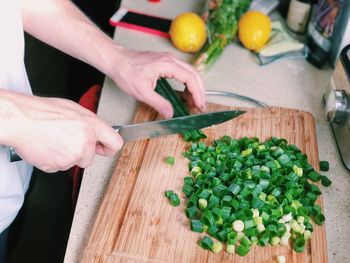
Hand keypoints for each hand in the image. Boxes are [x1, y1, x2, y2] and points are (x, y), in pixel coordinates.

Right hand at [4, 92, 121, 171]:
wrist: (20, 120)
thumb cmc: (42, 112)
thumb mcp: (72, 109)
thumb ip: (87, 123)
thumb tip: (94, 130)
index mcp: (92, 124)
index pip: (115, 142)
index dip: (109, 148)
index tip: (103, 149)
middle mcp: (86, 140)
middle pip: (90, 158)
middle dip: (81, 154)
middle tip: (66, 142)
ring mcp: (74, 154)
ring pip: (74, 163)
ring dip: (65, 156)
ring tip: (53, 141)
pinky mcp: (61, 164)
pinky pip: (59, 167)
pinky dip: (53, 161)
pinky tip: (47, 148)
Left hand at [108, 47, 205, 117]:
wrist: (116, 61)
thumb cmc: (125, 72)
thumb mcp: (141, 92)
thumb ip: (158, 103)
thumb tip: (170, 113)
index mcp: (166, 64)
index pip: (190, 78)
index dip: (197, 93)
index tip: (199, 105)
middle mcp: (170, 60)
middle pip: (194, 74)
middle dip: (199, 91)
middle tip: (200, 106)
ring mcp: (168, 60)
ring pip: (189, 72)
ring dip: (193, 87)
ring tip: (193, 103)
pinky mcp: (164, 63)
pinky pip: (181, 72)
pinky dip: (186, 84)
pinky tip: (183, 94)